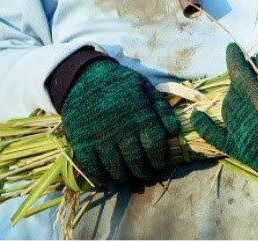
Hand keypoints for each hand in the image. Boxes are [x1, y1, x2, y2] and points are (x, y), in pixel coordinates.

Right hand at [60, 59, 180, 185]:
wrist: (84, 77)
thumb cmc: (120, 83)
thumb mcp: (145, 89)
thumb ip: (162, 110)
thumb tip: (175, 131)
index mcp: (141, 117)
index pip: (156, 147)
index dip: (160, 160)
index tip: (159, 163)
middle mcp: (122, 131)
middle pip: (137, 162)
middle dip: (144, 172)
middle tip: (146, 174)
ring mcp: (101, 138)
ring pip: (117, 168)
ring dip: (126, 177)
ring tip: (130, 177)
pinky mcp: (82, 142)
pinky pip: (93, 168)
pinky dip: (102, 178)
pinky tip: (109, 179)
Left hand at [191, 44, 257, 184]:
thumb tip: (257, 57)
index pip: (243, 79)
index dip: (235, 61)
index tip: (232, 47)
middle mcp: (252, 127)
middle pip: (235, 92)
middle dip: (241, 78)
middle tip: (254, 74)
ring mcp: (243, 142)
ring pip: (227, 109)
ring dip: (233, 95)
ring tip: (249, 91)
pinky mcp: (240, 153)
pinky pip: (215, 138)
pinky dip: (204, 126)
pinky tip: (196, 115)